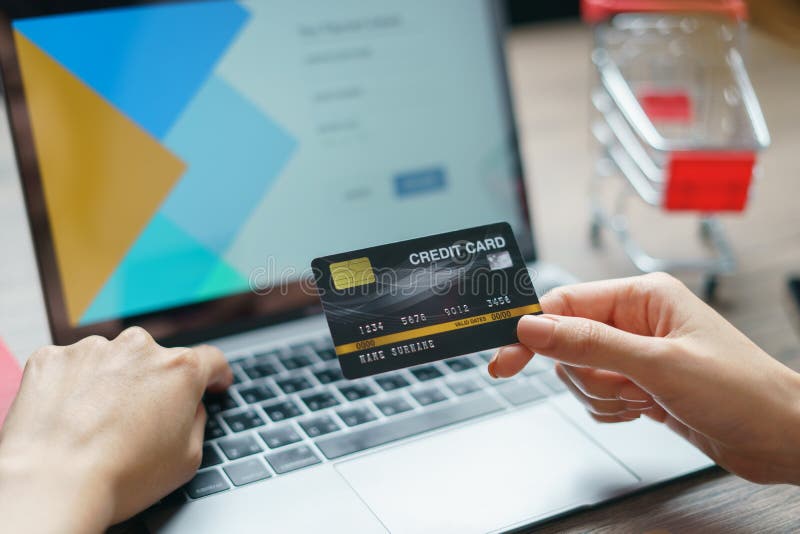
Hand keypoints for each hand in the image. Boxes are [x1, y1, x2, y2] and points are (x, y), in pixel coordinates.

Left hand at [0, 327, 231, 532]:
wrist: (52, 485)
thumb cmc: (122, 477)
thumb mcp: (187, 459)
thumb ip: (196, 422)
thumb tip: (189, 409)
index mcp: (180, 370)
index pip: (210, 360)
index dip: (215, 374)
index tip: (213, 382)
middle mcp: (139, 348)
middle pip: (155, 361)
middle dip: (152, 384)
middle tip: (139, 422)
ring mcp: (92, 349)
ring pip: (111, 361)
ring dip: (110, 383)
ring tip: (96, 424)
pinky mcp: (51, 358)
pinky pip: (70, 367)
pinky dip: (72, 386)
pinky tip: (68, 418)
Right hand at [489, 273, 799, 484]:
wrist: (780, 438)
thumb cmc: (741, 389)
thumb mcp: (658, 364)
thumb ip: (590, 343)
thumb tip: (533, 328)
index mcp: (641, 297)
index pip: (565, 304)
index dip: (532, 331)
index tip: (503, 357)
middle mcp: (635, 322)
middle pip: (567, 344)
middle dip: (587, 374)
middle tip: (623, 386)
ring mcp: (636, 355)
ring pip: (579, 374)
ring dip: (604, 396)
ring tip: (644, 399)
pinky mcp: (638, 384)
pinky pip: (597, 396)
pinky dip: (613, 409)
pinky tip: (646, 410)